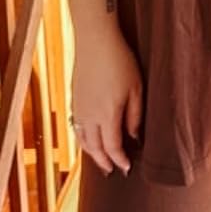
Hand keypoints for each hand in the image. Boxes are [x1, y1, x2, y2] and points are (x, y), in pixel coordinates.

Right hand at [70, 26, 142, 176]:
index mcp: (107, 115)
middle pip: (95, 148)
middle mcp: (89, 116)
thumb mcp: (136, 89)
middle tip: (112, 171)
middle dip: (104, 162)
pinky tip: (88, 139)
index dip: (120, 160)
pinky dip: (82, 138)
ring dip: (91, 153)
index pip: (113, 147)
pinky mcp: (74, 99)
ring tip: (100, 160)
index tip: (126, 168)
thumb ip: (135, 116)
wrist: (95, 40)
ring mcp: (79, 108)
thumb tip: (134, 137)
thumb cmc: (120, 61)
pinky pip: (76, 127)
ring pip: (83, 139)